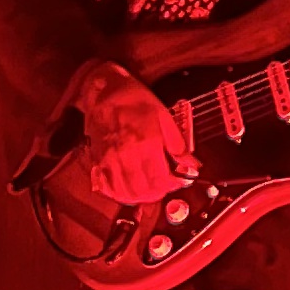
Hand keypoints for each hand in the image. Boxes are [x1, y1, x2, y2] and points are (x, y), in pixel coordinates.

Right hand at [73, 62, 194, 204]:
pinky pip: (108, 188)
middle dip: (158, 193)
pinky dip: (119, 194)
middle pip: (144, 191)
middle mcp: (126, 155)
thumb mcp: (164, 117)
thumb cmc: (135, 101)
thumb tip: (192, 164)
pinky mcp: (98, 161)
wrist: (106, 92)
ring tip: (149, 189)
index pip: (161, 180)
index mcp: (146, 144)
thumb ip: (178, 144)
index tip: (177, 181)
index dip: (172, 185)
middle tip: (165, 185)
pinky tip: (128, 189)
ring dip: (140, 197)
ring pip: (125, 193)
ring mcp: (109, 160)